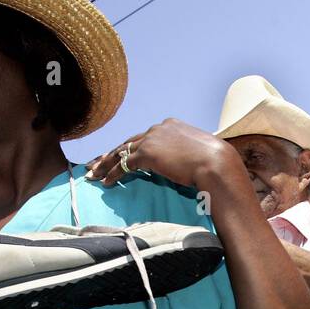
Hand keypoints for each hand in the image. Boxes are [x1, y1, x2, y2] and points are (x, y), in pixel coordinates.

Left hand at [85, 118, 236, 191]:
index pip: (144, 137)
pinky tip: (106, 182)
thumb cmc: (215, 163)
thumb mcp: (198, 153)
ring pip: (121, 151)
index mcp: (170, 126)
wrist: (216, 163)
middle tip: (97, 163)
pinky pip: (125, 164)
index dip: (130, 148)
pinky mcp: (148, 153)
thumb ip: (185, 154)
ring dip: (105, 164)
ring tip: (93, 174)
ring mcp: (152, 139)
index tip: (120, 155)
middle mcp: (158, 128)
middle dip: (111, 154)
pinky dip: (113, 173)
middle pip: (128, 142)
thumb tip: (186, 164)